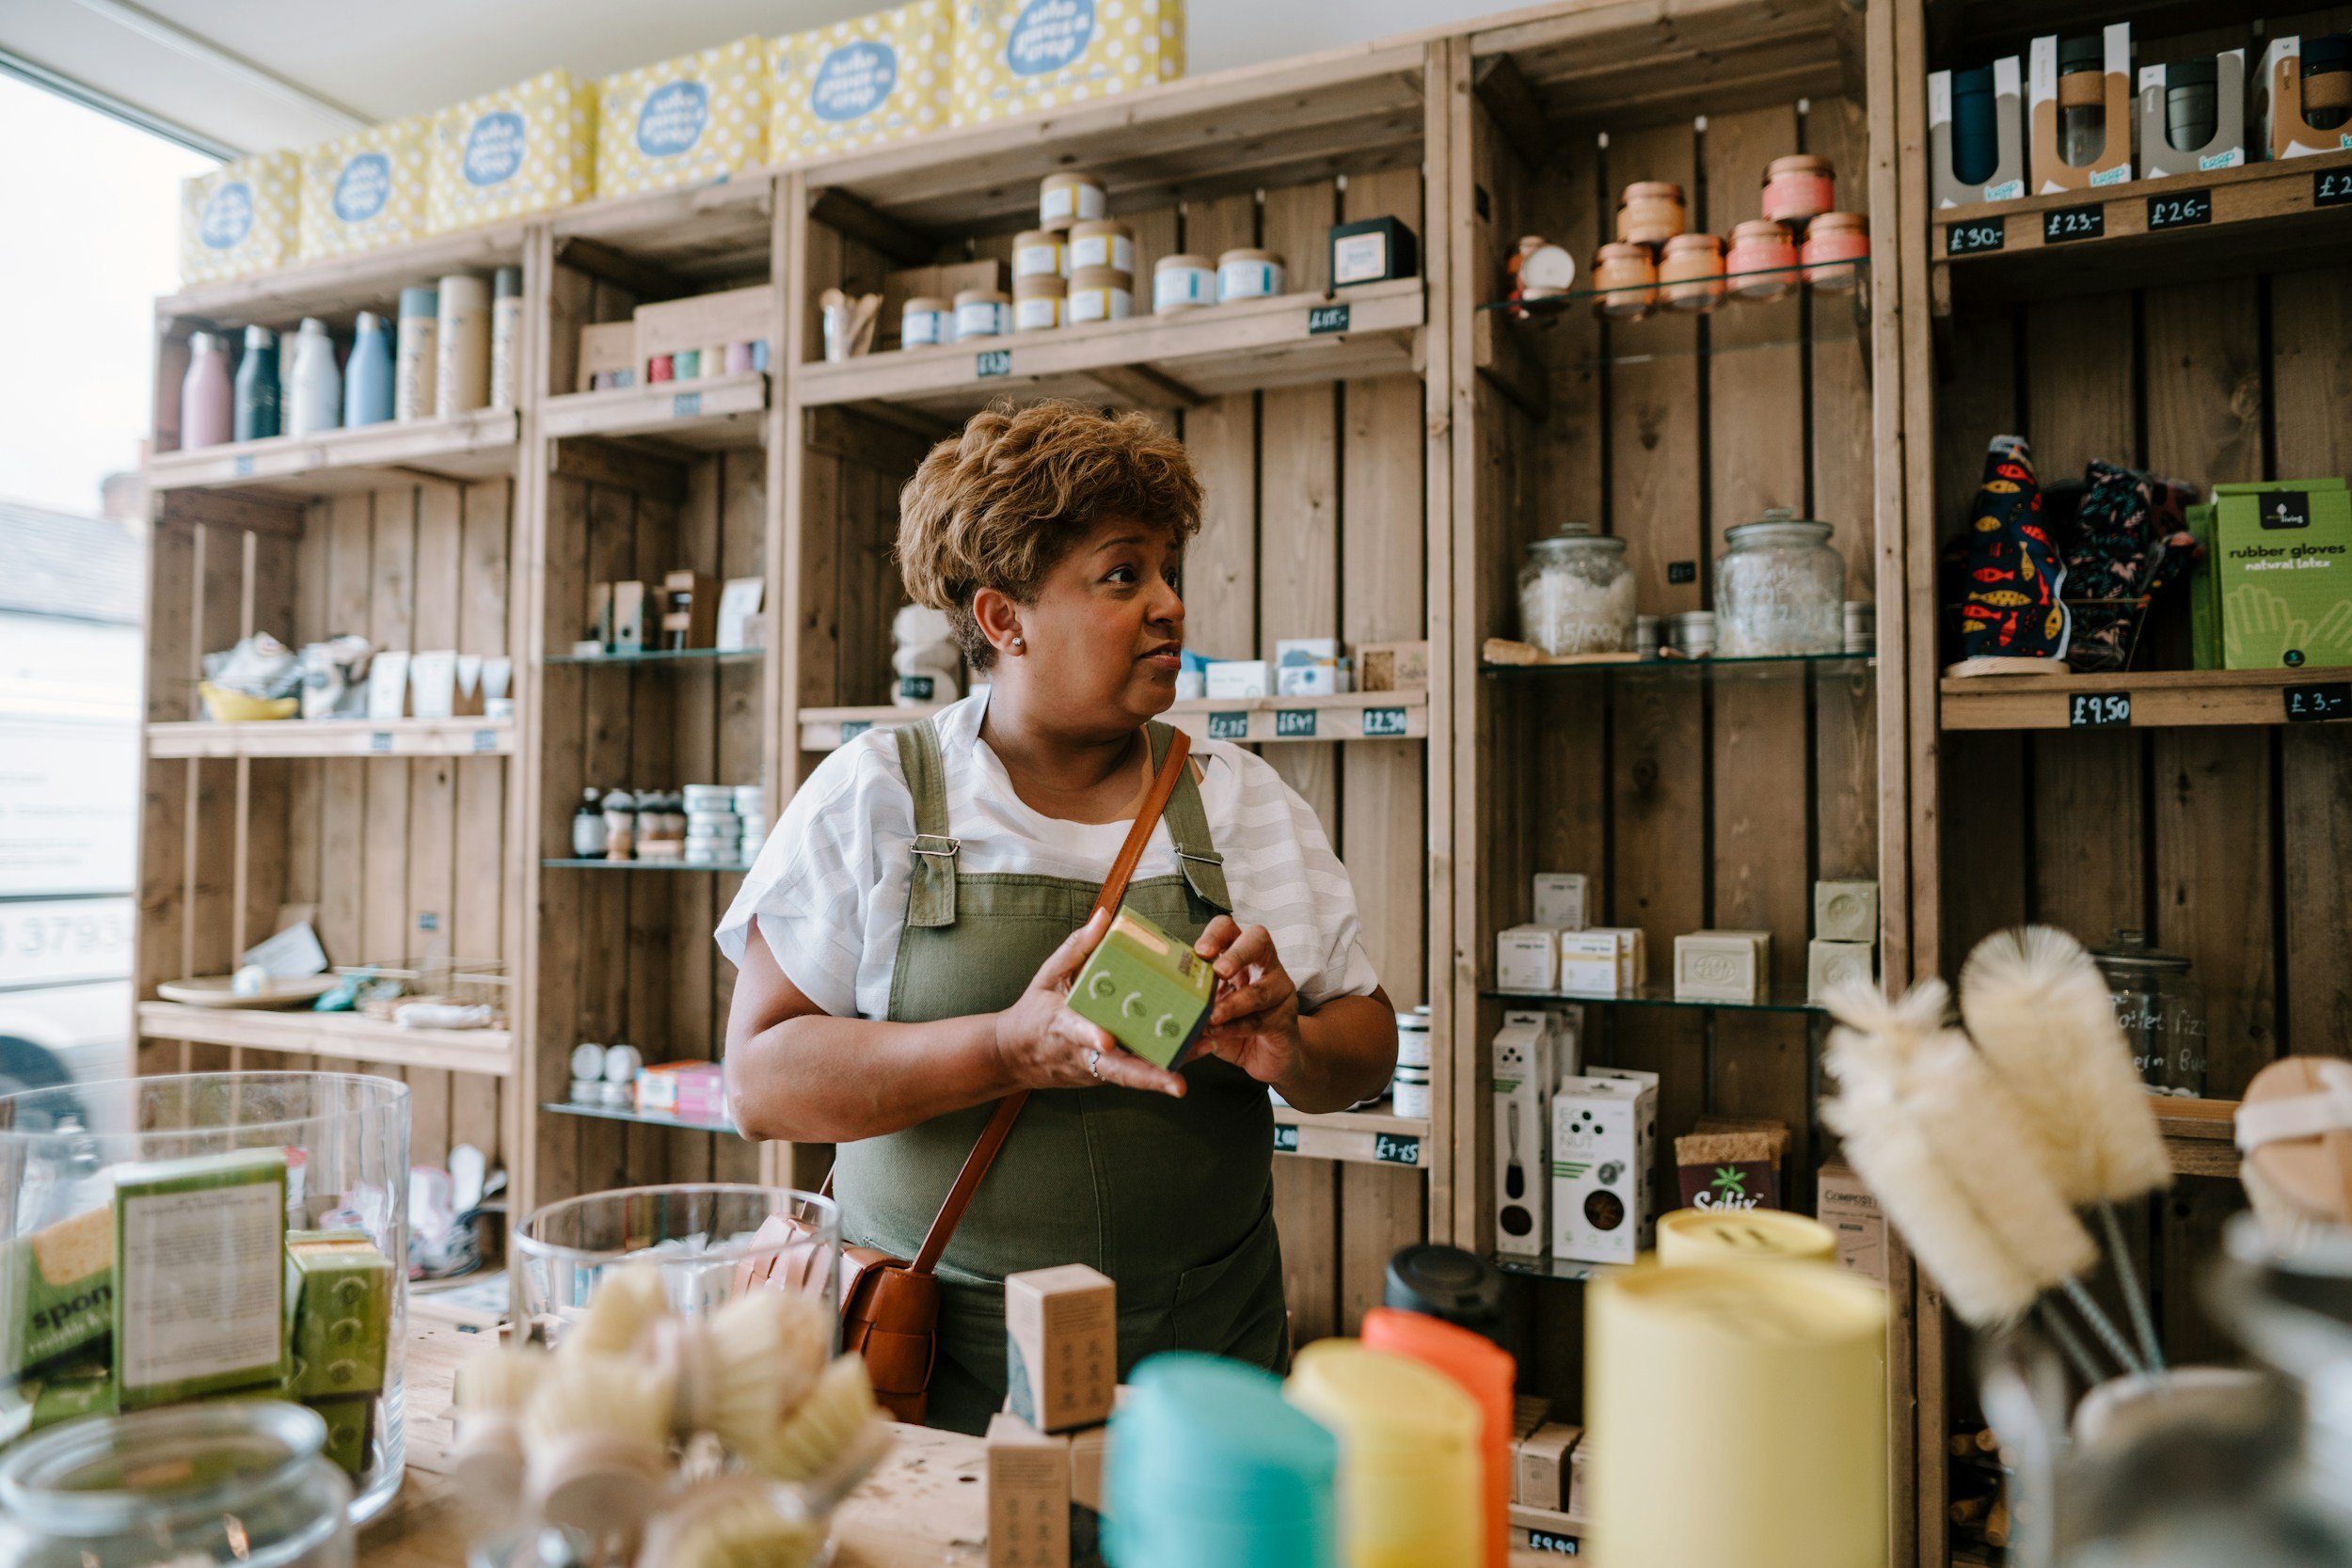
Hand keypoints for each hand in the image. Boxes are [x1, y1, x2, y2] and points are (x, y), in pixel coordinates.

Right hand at [993, 910, 1186, 1097]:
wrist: (1015, 1056)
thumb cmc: (1034, 1010)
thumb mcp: (1048, 975)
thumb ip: (1078, 947)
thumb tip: (1105, 915)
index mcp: (1061, 1025)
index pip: (1075, 1031)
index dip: (1090, 1035)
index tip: (1107, 1040)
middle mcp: (1081, 1053)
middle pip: (1116, 1070)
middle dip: (1148, 1077)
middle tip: (1178, 1083)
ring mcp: (1094, 1069)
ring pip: (1132, 1076)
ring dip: (1166, 1072)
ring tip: (1205, 1053)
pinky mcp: (1104, 1077)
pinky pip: (1136, 1073)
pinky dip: (1165, 1064)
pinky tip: (1197, 1049)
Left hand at [1188, 916, 1304, 1084]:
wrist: (1266, 1056)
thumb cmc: (1233, 1024)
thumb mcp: (1210, 1006)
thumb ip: (1194, 998)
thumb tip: (1164, 997)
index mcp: (1239, 954)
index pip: (1229, 929)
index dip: (1216, 935)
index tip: (1200, 952)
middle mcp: (1264, 965)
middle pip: (1258, 940)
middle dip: (1237, 954)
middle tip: (1219, 971)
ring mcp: (1280, 990)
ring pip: (1260, 990)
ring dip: (1233, 1004)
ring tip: (1212, 1016)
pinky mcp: (1286, 1019)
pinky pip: (1261, 1020)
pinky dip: (1237, 1028)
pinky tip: (1219, 1034)